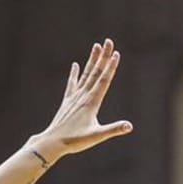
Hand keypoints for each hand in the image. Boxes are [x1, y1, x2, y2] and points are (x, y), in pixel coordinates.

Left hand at [30, 39, 130, 160]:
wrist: (52, 142)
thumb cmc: (75, 141)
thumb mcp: (97, 136)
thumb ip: (113, 129)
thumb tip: (129, 126)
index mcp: (91, 102)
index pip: (104, 80)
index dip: (111, 67)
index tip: (116, 54)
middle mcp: (83, 96)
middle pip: (96, 72)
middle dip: (103, 57)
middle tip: (109, 41)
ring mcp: (74, 97)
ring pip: (86, 75)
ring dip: (92, 60)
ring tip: (96, 46)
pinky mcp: (67, 101)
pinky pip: (72, 84)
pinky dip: (74, 74)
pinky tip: (75, 65)